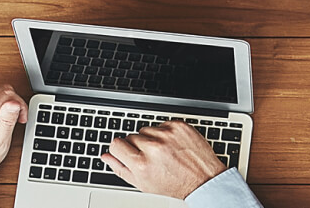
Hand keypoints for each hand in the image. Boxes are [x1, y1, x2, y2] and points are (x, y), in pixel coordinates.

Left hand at [0, 86, 26, 171]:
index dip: (19, 104)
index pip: (7, 94)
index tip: (20, 117)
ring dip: (3, 103)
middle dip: (13, 103)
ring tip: (2, 120)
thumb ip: (7, 121)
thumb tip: (14, 102)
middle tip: (14, 120)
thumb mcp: (0, 144)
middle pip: (2, 90)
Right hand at [102, 122, 227, 198]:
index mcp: (141, 164)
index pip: (116, 144)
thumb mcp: (144, 184)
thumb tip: (106, 156)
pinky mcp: (179, 126)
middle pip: (130, 136)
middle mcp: (153, 147)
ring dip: (151, 138)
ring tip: (163, 152)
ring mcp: (167, 135)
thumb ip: (121, 169)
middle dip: (138, 146)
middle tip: (151, 158)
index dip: (121, 149)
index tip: (127, 153)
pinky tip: (172, 145)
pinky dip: (165, 133)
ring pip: (146, 129)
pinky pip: (162, 124)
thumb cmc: (175, 184)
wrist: (204, 179)